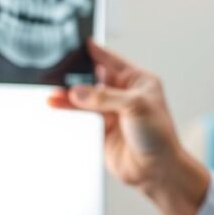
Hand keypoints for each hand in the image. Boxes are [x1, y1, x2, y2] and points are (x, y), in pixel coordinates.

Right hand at [49, 40, 209, 214]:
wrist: (157, 171)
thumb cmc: (160, 136)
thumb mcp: (135, 107)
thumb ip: (104, 97)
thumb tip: (78, 91)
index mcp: (138, 81)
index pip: (111, 60)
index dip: (93, 51)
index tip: (75, 43)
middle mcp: (125, 94)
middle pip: (94, 78)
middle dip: (76, 76)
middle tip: (57, 73)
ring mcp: (112, 111)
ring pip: (85, 98)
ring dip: (69, 96)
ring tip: (53, 94)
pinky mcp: (102, 129)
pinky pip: (82, 116)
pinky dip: (69, 112)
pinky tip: (58, 107)